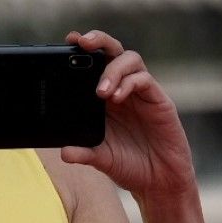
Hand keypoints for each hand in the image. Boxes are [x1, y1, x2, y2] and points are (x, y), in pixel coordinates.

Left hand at [59, 30, 197, 199]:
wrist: (159, 182)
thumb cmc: (130, 166)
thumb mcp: (101, 159)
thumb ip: (83, 153)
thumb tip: (63, 152)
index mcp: (105, 98)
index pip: (94, 64)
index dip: (82, 50)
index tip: (67, 42)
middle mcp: (123, 89)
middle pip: (112, 51)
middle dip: (98, 40)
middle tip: (82, 42)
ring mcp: (141, 93)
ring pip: (130, 59)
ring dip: (112, 69)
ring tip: (100, 92)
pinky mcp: (159, 100)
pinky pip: (144, 80)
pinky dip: (129, 83)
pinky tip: (117, 98)